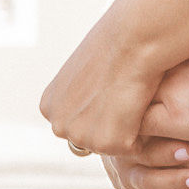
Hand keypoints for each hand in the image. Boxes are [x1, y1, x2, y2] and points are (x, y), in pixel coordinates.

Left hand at [42, 0, 162, 154]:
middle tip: (121, 95)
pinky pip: (131, 147)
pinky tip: (137, 104)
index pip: (77, 125)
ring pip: (111, 145)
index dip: (99, 109)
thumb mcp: (82, 73)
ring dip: (125, 128)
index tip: (108, 89)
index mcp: (48, 107)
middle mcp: (57, 125)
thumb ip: (79, 96)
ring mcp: (80, 137)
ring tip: (128, 97)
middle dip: (109, 124)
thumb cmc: (112, 48)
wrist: (131, 40)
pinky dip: (140, 131)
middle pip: (91, 139)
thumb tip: (89, 108)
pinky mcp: (106, 144)